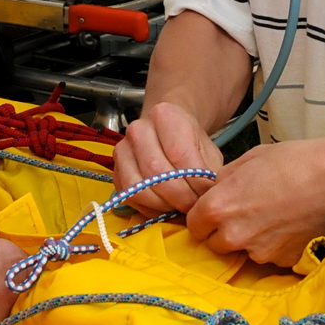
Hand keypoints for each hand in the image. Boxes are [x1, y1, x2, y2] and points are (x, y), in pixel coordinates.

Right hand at [115, 101, 223, 215]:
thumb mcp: (208, 153)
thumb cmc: (190, 144)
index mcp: (165, 115)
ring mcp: (123, 151)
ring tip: (180, 207)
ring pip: (140, 188)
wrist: (167, 134)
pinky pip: (131, 198)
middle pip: (156, 172)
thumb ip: (208, 174)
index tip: (206, 195)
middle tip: (194, 206)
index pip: (179, 154)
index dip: (194, 182)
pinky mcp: (116, 173)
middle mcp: (138, 129)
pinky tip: (166, 207)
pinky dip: (150, 209)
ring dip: (163, 206)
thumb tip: (206, 199)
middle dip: (179, 197)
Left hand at [186, 134, 324, 264]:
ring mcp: (259, 253)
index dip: (203, 216)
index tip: (215, 210)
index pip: (193, 225)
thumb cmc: (295, 161)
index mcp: (219, 207)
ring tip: (273, 216)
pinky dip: (274, 245)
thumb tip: (216, 189)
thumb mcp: (250, 159)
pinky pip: (269, 256)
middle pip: (215, 243)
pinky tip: (289, 225)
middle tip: (245, 213)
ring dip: (250, 240)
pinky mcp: (282, 262)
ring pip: (243, 251)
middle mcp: (234, 236)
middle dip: (223, 231)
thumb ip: (225, 179)